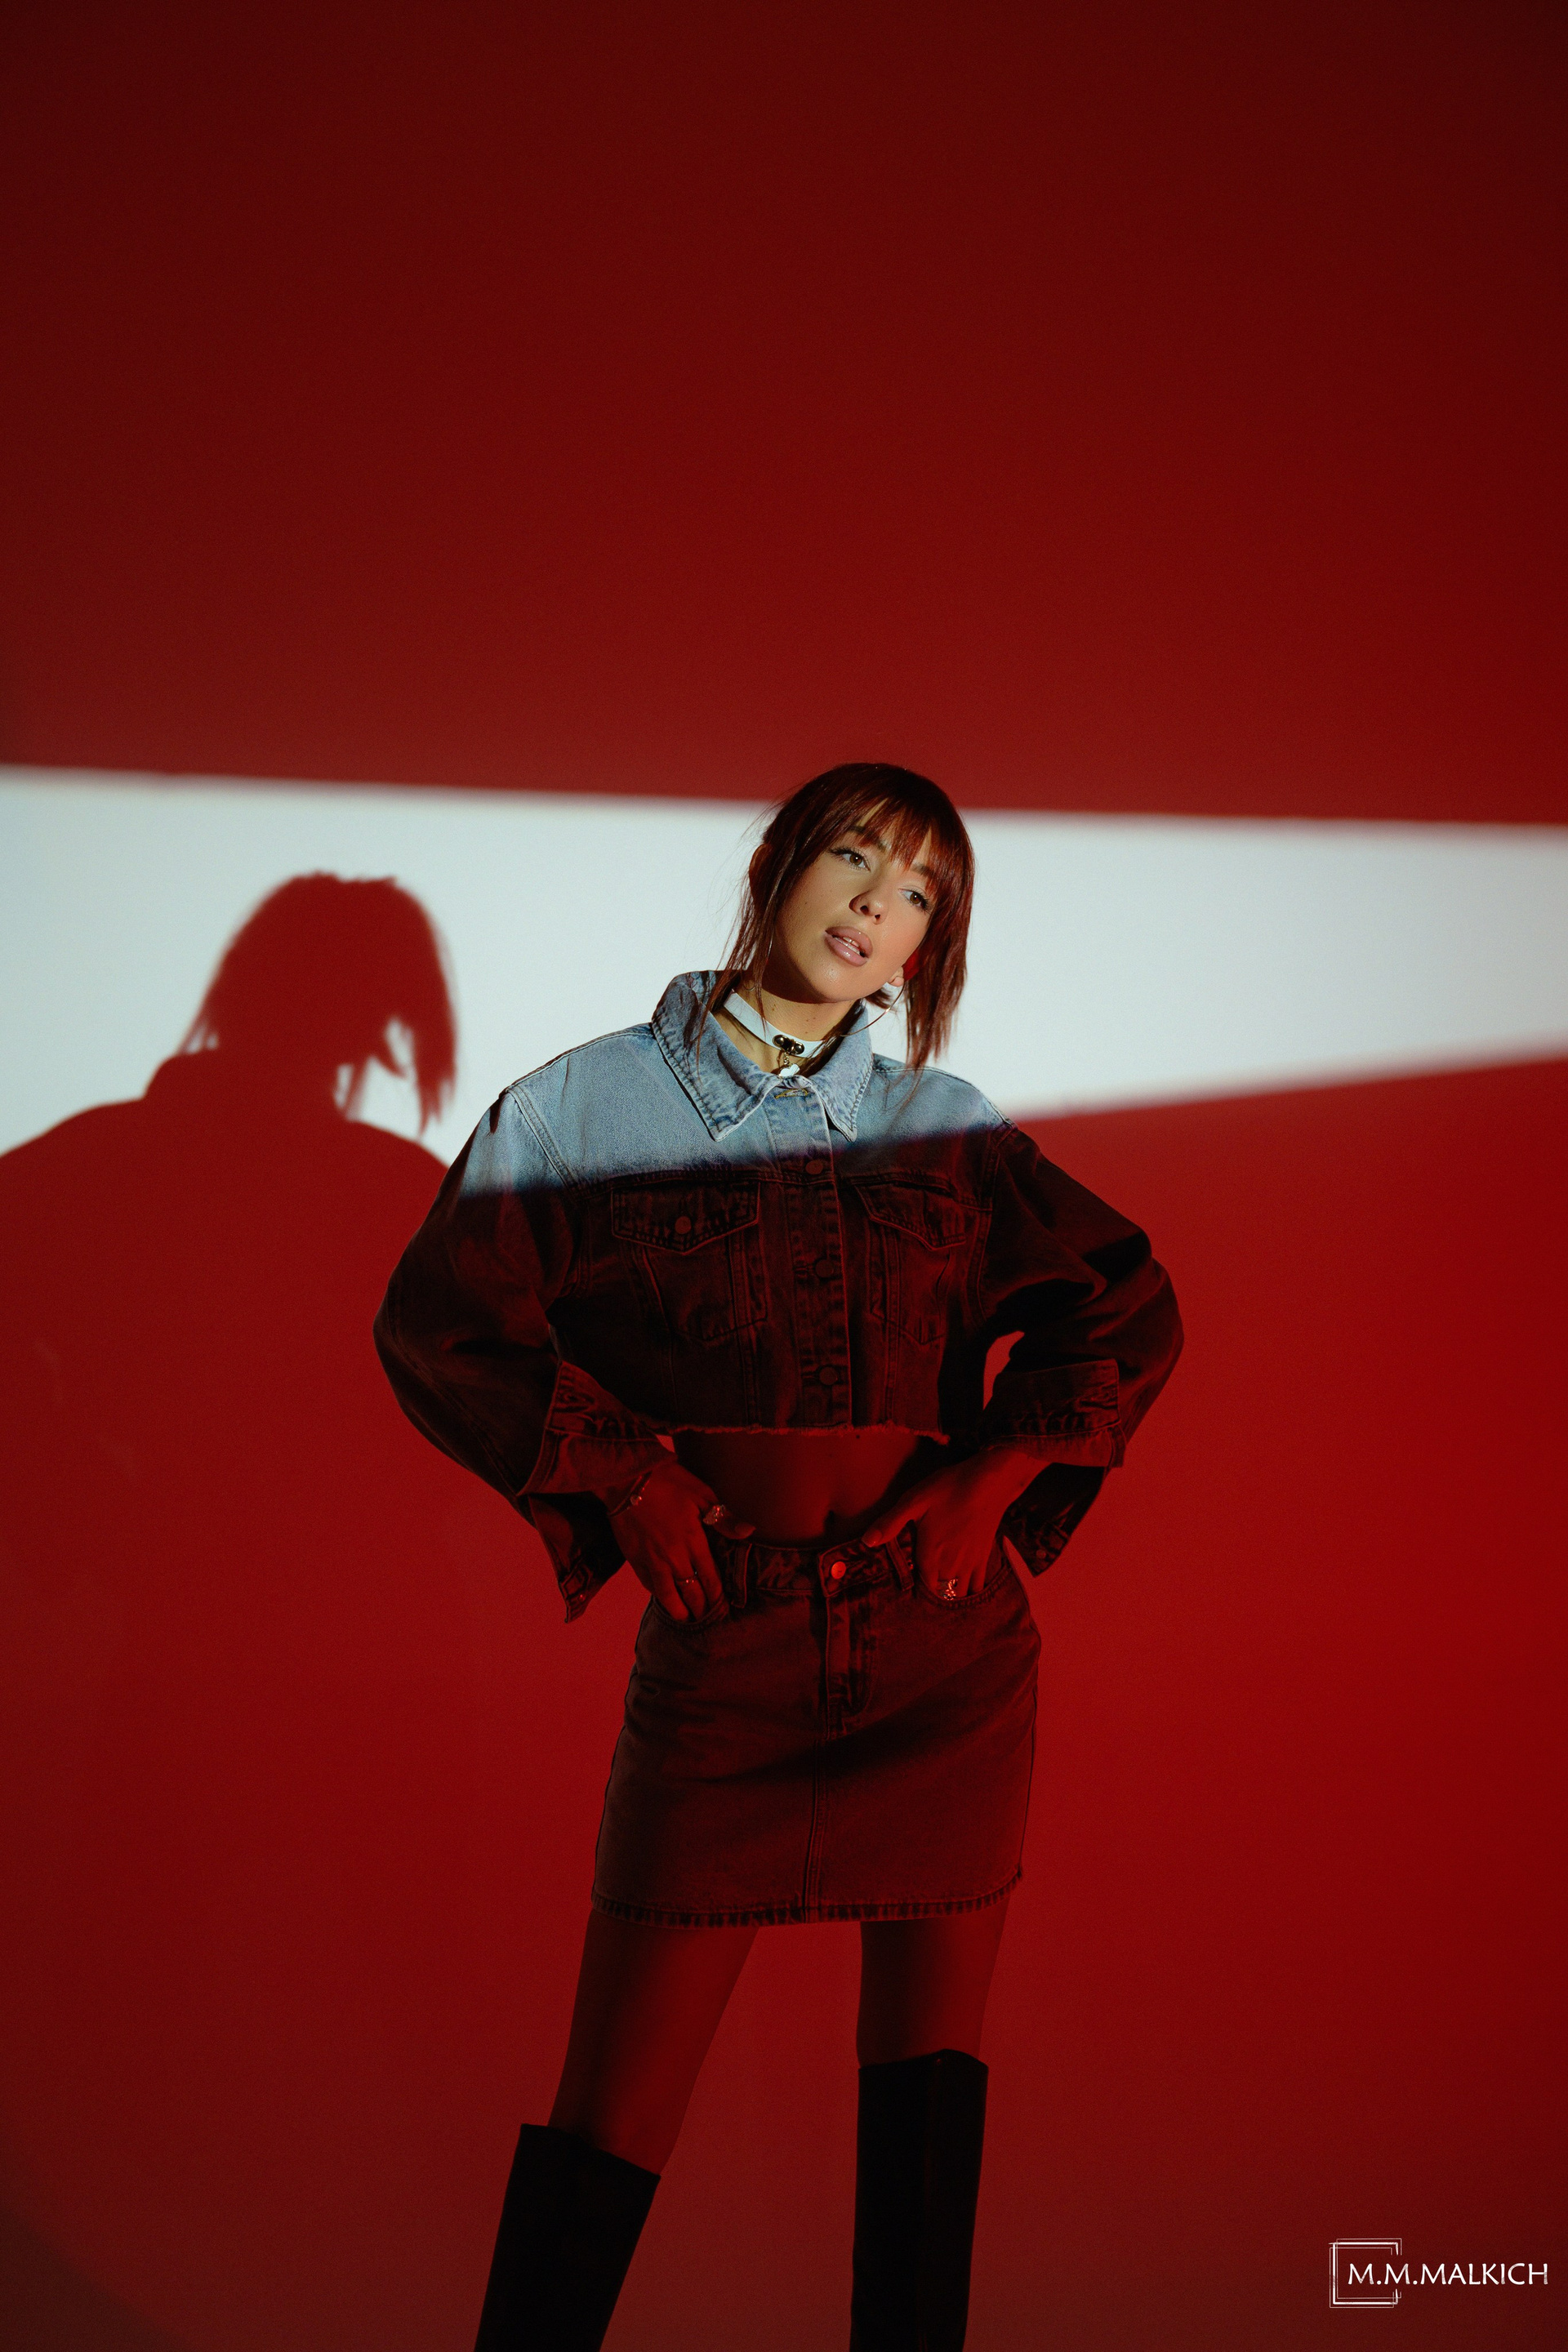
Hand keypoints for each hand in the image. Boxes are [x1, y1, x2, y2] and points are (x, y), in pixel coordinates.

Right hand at [607, 1458, 754, 1620]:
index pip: (709, 1577)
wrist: (626, 1479)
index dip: (716, 1595)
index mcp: (693, 1542)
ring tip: (685, 1617)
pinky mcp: (634, 1558)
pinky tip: (662, 1596)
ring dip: (678, 1609)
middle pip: (690, 1591)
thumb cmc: (667, 1482)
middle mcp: (674, 1557)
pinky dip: (657, 1594)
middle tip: (707, 1617)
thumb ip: (723, 1517)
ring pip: (667, 1594)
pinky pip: (647, 1583)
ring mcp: (652, 1560)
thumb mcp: (701, 1493)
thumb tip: (747, 1532)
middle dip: (700, 1607)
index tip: (723, 1606)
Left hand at [863, 1447, 1040, 1598]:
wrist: (990, 1482)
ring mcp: (969, 1565)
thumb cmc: (949, 1489)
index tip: (907, 1578)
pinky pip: (977, 1586)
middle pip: (937, 1591)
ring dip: (948, 1592)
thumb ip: (890, 1523)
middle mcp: (950, 1567)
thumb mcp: (914, 1501)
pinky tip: (963, 1586)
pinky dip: (969, 1591)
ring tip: (940, 1585)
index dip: (912, 1584)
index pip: (918, 1585)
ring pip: (957, 1593)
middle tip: (921, 1581)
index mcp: (930, 1556)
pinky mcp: (984, 1558)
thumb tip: (866, 1542)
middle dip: (929, 1590)